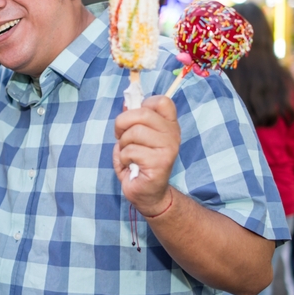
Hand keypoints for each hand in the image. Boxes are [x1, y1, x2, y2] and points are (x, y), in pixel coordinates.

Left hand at [113, 95, 179, 216]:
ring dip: (123, 144)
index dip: (142, 105)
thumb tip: (127, 102)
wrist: (147, 193)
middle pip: (142, 113)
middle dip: (122, 124)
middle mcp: (172, 134)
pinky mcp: (160, 163)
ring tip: (128, 155)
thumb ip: (133, 120)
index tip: (134, 120)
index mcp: (168, 125)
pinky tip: (131, 166)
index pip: (162, 101)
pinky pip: (131, 151)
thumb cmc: (138, 163)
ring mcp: (169, 148)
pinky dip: (124, 158)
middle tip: (121, 137)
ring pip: (134, 132)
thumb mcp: (134, 137)